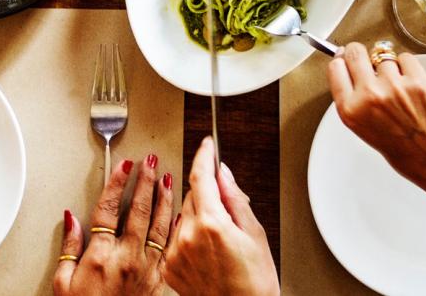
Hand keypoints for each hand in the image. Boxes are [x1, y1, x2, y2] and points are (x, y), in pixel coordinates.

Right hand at [53, 154, 173, 295]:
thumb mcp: (62, 283)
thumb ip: (68, 247)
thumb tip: (71, 218)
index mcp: (100, 255)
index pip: (109, 209)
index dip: (117, 183)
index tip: (124, 165)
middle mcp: (126, 259)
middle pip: (139, 211)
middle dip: (145, 181)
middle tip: (150, 161)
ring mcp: (145, 269)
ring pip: (159, 225)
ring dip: (163, 199)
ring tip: (167, 177)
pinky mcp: (157, 280)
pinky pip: (168, 246)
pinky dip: (174, 226)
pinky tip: (178, 213)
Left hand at [164, 137, 278, 295]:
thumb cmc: (256, 284)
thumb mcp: (255, 234)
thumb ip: (234, 198)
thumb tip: (222, 172)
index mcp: (212, 223)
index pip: (201, 175)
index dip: (204, 155)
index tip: (207, 145)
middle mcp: (188, 235)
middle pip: (192, 194)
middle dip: (207, 195)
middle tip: (227, 213)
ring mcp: (176, 252)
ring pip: (183, 215)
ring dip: (197, 217)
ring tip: (219, 242)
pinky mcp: (169, 266)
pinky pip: (176, 237)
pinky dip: (188, 237)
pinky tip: (206, 253)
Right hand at [328, 42, 425, 205]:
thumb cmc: (402, 149)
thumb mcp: (361, 127)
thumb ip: (351, 98)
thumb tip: (347, 69)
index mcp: (351, 109)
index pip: (336, 67)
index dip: (342, 60)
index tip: (345, 57)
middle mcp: (369, 96)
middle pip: (355, 53)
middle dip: (359, 53)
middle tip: (366, 59)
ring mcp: (394, 87)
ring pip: (383, 56)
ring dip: (389, 66)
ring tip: (397, 85)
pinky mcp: (418, 82)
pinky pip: (406, 58)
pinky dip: (408, 67)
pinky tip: (410, 83)